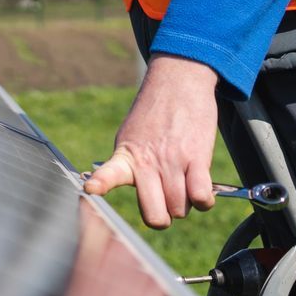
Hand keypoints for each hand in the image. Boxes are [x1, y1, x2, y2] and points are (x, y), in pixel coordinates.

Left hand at [82, 54, 218, 228]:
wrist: (179, 78)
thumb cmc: (156, 112)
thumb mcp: (132, 134)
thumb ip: (132, 166)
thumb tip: (149, 201)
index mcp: (126, 155)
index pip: (110, 172)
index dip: (101, 182)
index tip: (90, 188)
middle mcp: (148, 161)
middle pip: (155, 217)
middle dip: (163, 214)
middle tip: (167, 197)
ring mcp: (172, 160)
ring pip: (181, 209)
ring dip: (186, 201)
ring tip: (184, 178)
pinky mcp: (197, 157)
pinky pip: (201, 197)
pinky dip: (204, 199)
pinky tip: (201, 185)